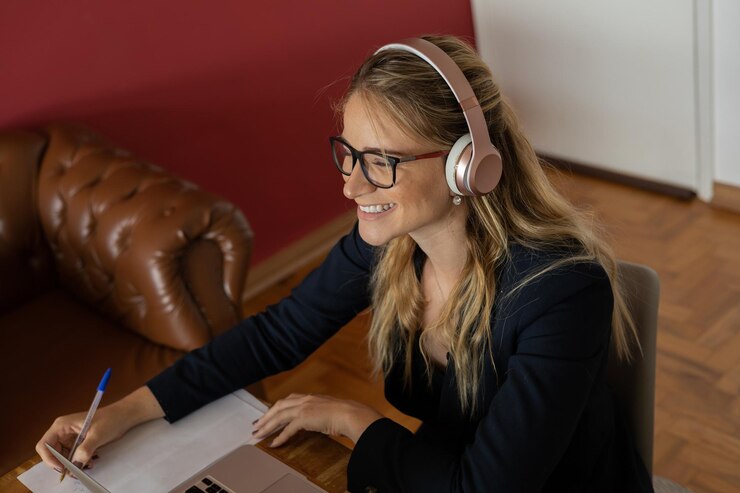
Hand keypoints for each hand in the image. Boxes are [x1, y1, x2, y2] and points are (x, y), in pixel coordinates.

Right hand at [36, 386, 164, 471]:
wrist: (124, 416)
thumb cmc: (111, 419)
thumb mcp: (98, 434)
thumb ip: (85, 450)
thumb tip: (75, 465)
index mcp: (62, 425)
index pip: (44, 445)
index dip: (49, 459)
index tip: (62, 468)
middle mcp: (62, 431)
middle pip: (52, 453)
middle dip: (63, 463)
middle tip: (77, 471)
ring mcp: (69, 436)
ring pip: (63, 456)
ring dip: (73, 463)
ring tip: (88, 463)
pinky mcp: (77, 441)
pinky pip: (72, 456)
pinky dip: (79, 461)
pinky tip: (91, 460)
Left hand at [252, 393, 381, 446]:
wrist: (350, 413)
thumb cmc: (344, 413)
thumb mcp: (328, 409)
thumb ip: (318, 412)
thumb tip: (314, 420)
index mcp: (310, 397)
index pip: (287, 400)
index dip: (275, 408)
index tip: (267, 415)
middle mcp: (305, 399)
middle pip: (278, 406)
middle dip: (265, 416)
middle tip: (256, 426)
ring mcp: (304, 407)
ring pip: (279, 416)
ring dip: (267, 426)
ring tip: (259, 434)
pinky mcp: (305, 418)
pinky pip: (288, 429)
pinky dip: (280, 437)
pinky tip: (274, 444)